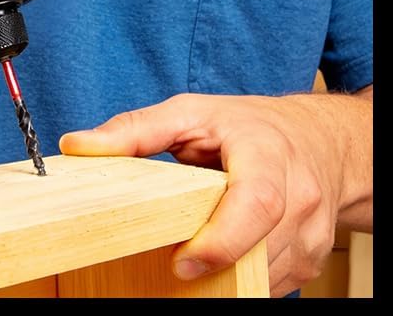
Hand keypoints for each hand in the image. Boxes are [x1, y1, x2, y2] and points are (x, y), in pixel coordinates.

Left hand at [59, 91, 351, 296]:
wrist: (317, 141)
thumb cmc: (248, 125)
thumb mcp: (190, 112)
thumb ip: (135, 130)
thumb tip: (77, 145)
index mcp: (268, 155)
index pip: (258, 203)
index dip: (223, 239)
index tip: (182, 261)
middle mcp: (301, 196)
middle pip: (262, 246)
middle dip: (218, 261)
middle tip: (176, 263)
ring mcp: (314, 233)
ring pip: (268, 272)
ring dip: (230, 272)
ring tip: (197, 251)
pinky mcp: (313, 260)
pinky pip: (276, 282)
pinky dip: (244, 276)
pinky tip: (222, 256)